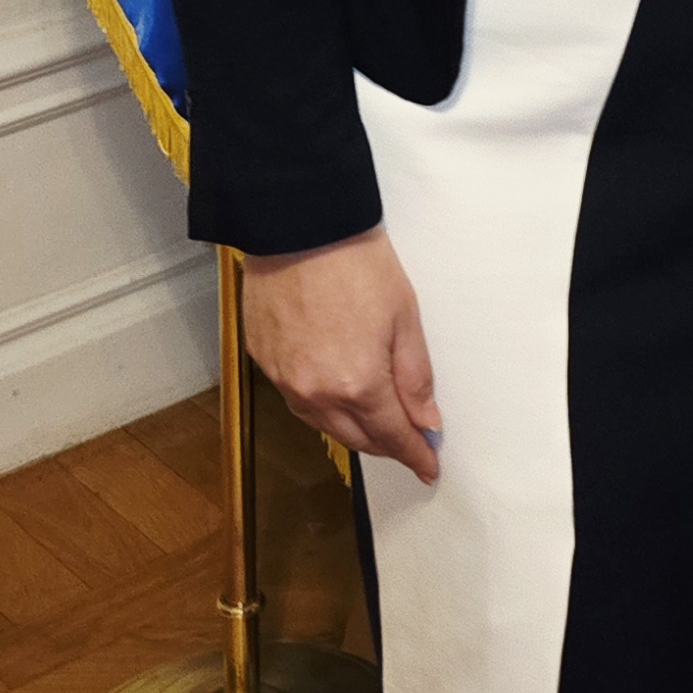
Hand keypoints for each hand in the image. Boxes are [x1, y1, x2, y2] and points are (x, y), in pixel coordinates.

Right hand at [241, 228, 441, 483]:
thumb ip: (415, 378)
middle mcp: (315, 393)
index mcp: (357, 385)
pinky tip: (336, 394)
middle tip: (410, 441)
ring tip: (376, 420)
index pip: (392, 437)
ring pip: (323, 424)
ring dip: (353, 428)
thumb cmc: (357, 264)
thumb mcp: (404, 318)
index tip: (429, 466)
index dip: (415, 454)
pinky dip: (321, 405)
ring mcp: (284, 379)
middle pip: (357, 439)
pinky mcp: (263, 361)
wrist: (301, 227)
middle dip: (387, 444)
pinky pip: (297, 399)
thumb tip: (426, 422)